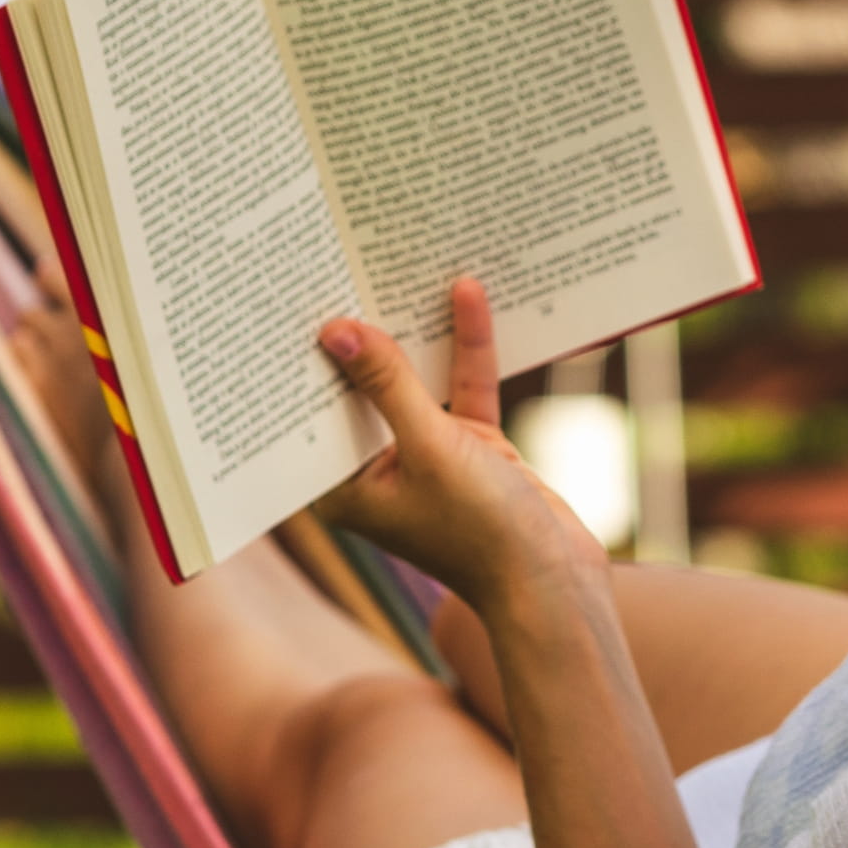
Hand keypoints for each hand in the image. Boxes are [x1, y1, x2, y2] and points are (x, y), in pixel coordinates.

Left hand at [313, 278, 602, 608]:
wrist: (557, 583)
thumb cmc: (481, 533)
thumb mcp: (431, 448)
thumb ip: (388, 386)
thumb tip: (339, 332)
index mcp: (343, 487)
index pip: (311, 411)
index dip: (303, 358)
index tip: (291, 298)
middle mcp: (378, 469)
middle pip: (363, 387)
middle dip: (363, 332)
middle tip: (341, 263)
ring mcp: (428, 457)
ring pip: (417, 381)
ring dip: (419, 333)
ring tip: (402, 267)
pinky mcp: (474, 449)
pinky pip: (463, 388)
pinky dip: (467, 348)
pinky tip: (466, 295)